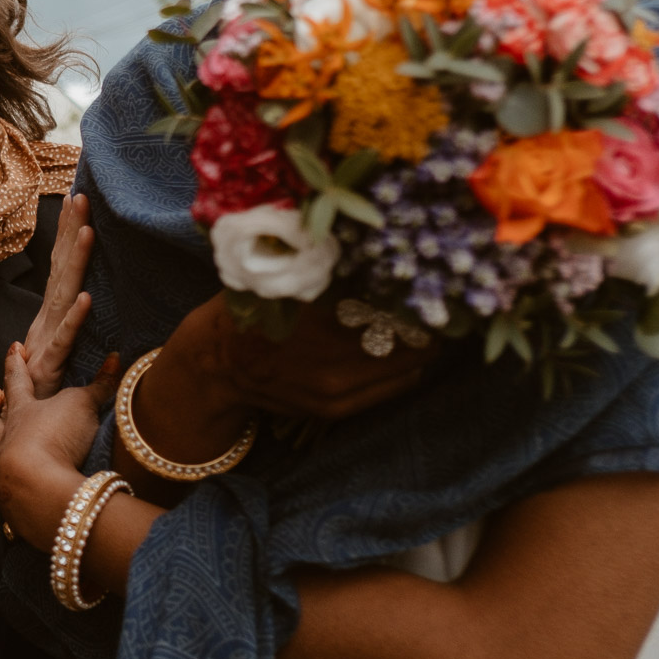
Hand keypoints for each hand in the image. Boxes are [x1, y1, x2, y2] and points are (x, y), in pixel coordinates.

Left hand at [0, 345, 122, 547]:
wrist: (38, 488)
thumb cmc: (55, 436)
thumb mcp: (82, 405)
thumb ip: (100, 385)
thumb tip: (116, 357)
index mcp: (21, 413)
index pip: (16, 381)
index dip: (16, 364)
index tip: (14, 348)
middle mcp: (7, 441)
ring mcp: (6, 472)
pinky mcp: (14, 503)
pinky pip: (9, 498)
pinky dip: (14, 499)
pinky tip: (22, 502)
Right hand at [14, 193, 94, 399]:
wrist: (13, 428)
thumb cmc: (40, 390)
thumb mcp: (59, 351)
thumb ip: (68, 327)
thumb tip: (79, 300)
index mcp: (51, 315)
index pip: (60, 265)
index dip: (67, 233)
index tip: (76, 198)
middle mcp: (46, 321)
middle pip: (60, 269)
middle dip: (70, 231)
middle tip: (81, 196)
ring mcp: (45, 340)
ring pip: (62, 295)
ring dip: (75, 262)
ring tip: (88, 232)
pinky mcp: (48, 365)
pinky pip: (64, 339)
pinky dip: (74, 319)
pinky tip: (85, 298)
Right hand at [163, 292, 441, 424]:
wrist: (218, 363)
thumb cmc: (253, 306)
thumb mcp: (284, 275)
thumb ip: (330, 268)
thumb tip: (387, 250)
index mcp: (318, 314)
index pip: (393, 303)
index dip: (418, 291)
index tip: (433, 278)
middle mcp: (330, 356)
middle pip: (408, 337)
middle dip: (426, 319)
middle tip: (441, 300)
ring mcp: (335, 388)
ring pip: (408, 366)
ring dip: (423, 345)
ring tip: (431, 325)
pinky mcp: (336, 408)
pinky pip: (394, 387)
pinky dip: (406, 367)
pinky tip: (410, 350)